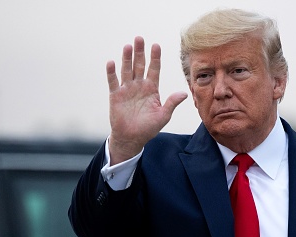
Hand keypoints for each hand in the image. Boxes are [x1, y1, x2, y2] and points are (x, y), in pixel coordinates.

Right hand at [106, 36, 187, 163]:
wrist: (131, 138)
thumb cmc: (148, 128)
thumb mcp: (163, 116)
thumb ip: (172, 103)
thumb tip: (184, 93)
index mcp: (152, 89)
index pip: (154, 69)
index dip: (155, 57)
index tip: (156, 45)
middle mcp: (139, 86)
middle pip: (140, 65)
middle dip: (140, 52)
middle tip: (139, 38)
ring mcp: (127, 89)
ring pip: (127, 70)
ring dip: (127, 58)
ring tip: (128, 46)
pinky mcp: (115, 95)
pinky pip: (113, 81)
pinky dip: (111, 72)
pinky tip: (111, 62)